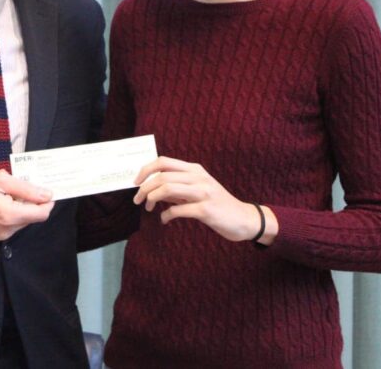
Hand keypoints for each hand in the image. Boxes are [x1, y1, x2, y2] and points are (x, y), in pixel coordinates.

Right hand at [0, 171, 54, 240]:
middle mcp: (8, 229)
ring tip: (4, 188)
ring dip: (20, 202)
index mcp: (9, 216)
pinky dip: (11, 207)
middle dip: (30, 198)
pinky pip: (13, 220)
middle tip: (16, 182)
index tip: (46, 187)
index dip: (48, 200)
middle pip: (33, 215)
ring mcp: (1, 234)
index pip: (42, 213)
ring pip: (23, 217)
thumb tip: (48, 195)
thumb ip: (27, 189)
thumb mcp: (0, 181)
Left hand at [133, 156, 261, 242]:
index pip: (164, 161)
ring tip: (149, 208)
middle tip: (138, 200)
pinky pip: (177, 210)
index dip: (146, 170)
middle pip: (162, 175)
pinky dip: (166, 215)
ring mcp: (203, 192)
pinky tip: (165, 220)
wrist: (244, 218)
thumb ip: (177, 186)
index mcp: (195, 169)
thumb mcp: (198, 189)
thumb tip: (153, 188)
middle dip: (144, 188)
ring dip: (152, 199)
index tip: (136, 182)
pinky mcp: (206, 209)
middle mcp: (199, 177)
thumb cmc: (217, 204)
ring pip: (168, 188)